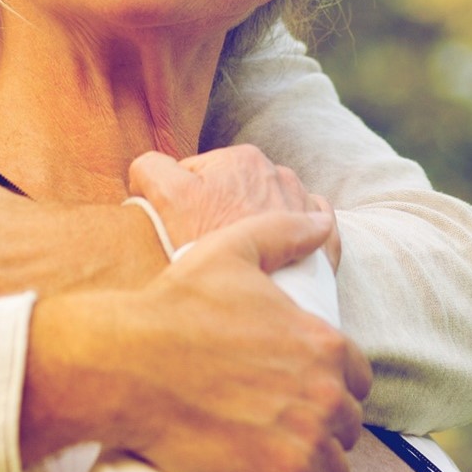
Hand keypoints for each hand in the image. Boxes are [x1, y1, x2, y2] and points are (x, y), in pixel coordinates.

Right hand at [23, 209, 370, 471]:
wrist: (126, 363)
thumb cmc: (176, 306)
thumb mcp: (232, 250)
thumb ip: (285, 232)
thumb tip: (325, 221)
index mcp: (322, 341)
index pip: (357, 379)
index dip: (328, 385)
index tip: (292, 390)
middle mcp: (324, 392)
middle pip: (346, 426)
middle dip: (318, 426)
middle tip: (272, 423)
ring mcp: (305, 439)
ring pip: (332, 468)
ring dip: (307, 465)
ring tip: (265, 452)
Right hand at [129, 145, 341, 269]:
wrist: (257, 311)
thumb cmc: (210, 251)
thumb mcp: (167, 200)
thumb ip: (151, 168)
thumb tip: (146, 172)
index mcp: (242, 159)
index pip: (198, 173)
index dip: (182, 203)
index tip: (181, 231)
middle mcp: (280, 176)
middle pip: (235, 193)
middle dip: (221, 213)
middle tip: (207, 248)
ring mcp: (306, 210)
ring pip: (270, 212)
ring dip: (256, 227)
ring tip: (239, 262)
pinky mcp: (326, 245)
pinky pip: (308, 234)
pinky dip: (293, 243)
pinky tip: (277, 262)